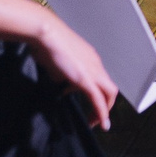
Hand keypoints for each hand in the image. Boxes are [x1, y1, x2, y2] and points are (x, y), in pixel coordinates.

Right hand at [29, 14, 119, 129]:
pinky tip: (100, 123)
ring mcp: (93, 70)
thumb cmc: (47, 45)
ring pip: (109, 94)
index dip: (99, 95)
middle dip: (105, 106)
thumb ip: (64, 76)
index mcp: (91, 60)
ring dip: (104, 110)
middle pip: (110, 89)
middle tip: (97, 119)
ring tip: (97, 123)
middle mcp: (96, 64)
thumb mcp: (58, 64)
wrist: (46, 33)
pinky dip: (101, 112)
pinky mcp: (85, 78)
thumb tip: (63, 87)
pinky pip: (98, 98)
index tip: (92, 106)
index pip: (101, 81)